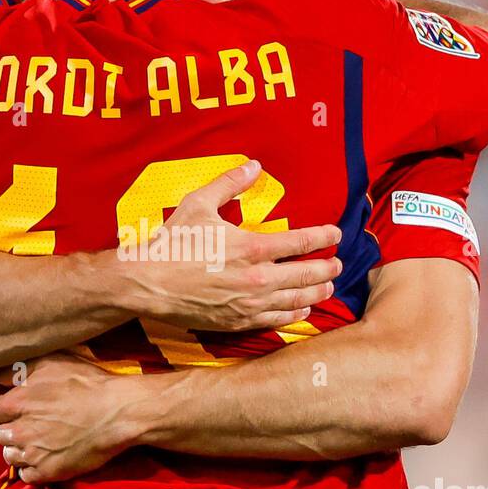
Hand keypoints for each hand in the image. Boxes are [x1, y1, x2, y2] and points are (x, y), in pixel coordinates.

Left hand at [0, 353, 135, 483]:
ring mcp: (33, 454)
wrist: (117, 412)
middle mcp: (20, 431)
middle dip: (10, 429)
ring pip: (10, 456)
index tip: (15, 409)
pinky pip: (26, 475)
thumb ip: (20, 369)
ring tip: (36, 442)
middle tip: (28, 424)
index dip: (2, 410)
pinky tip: (44, 458)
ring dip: (19, 449)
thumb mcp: (53, 363)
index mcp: (17, 403)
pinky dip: (31, 468)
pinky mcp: (48, 472)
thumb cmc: (87, 383)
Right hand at [124, 160, 341, 331]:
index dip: (324, 236)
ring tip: (329, 287)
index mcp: (253, 247)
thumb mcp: (199, 203)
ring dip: (317, 292)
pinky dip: (295, 315)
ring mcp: (250, 303)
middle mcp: (258, 277)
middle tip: (339, 264)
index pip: (302, 241)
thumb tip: (254, 166)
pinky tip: (304, 311)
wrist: (148, 282)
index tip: (336, 234)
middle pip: (307, 273)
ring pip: (296, 299)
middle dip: (327, 268)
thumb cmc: (173, 241)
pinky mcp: (238, 322)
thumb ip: (230, 184)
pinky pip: (276, 320)